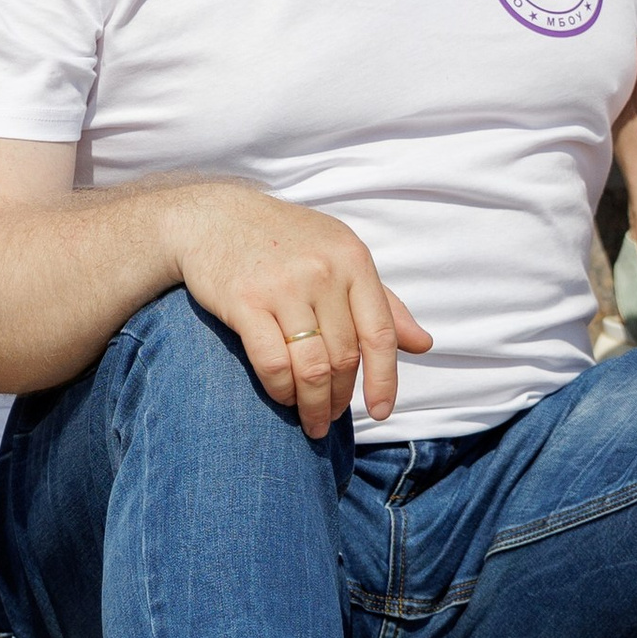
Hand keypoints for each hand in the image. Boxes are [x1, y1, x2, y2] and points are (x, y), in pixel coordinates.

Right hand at [171, 181, 430, 440]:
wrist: (213, 217)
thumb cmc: (282, 240)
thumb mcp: (339, 256)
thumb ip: (382, 302)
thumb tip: (423, 344)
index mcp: (353, 259)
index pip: (380, 332)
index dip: (384, 379)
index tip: (381, 411)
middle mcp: (323, 271)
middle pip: (344, 356)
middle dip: (339, 397)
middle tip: (330, 417)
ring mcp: (283, 286)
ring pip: (311, 366)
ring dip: (313, 404)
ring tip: (311, 419)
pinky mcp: (244, 301)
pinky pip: (273, 363)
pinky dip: (281, 390)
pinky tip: (283, 397)